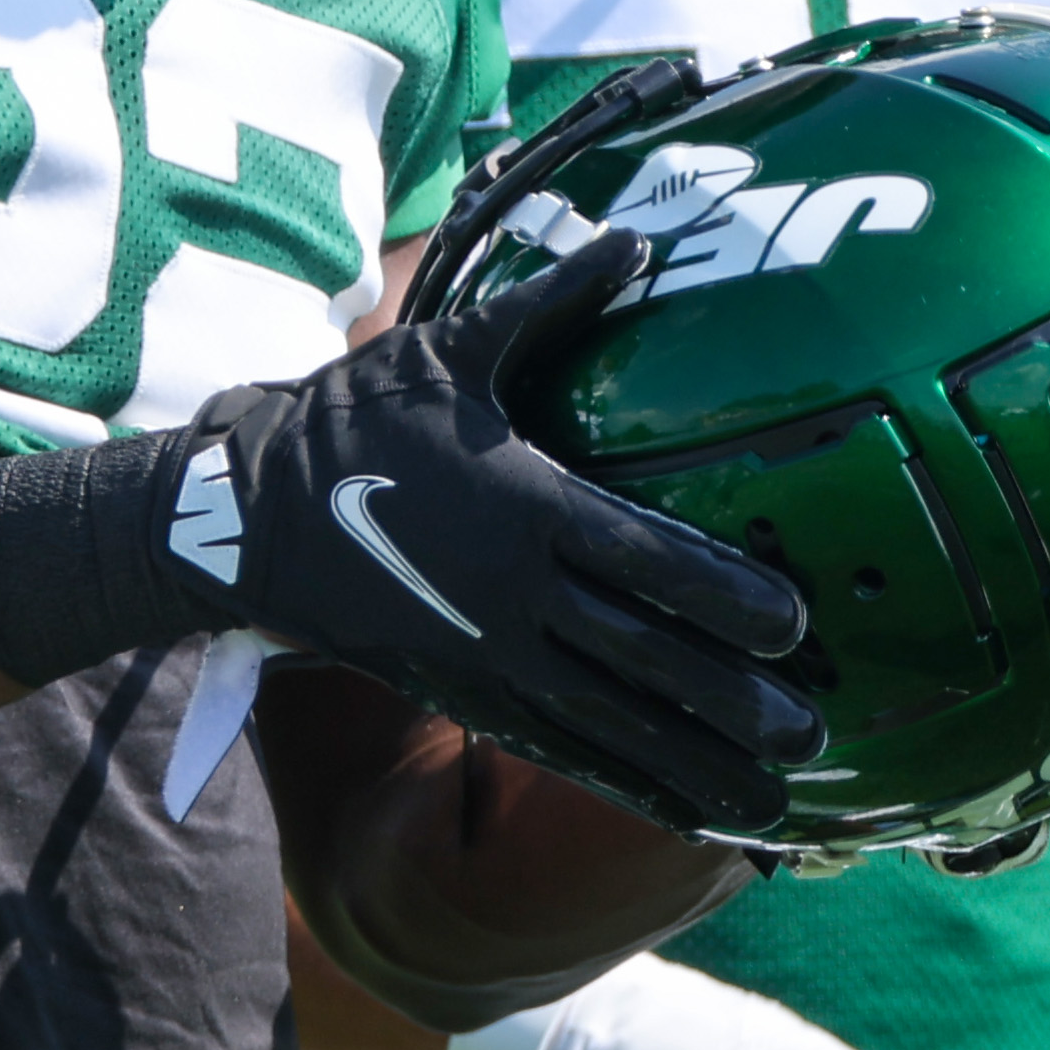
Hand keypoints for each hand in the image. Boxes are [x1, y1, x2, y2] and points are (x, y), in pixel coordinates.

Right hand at [0, 231, 817, 834]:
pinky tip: (687, 810)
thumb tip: (637, 239)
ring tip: (770, 802)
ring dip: (692, 762)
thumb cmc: (356, 420)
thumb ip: (552, 302)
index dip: (720, 593)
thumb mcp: (453, 348)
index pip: (643, 557)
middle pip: (640, 656)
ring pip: (608, 722)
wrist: (241, 517)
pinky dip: (627, 784)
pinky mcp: (465, 693)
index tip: (793, 624)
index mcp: (526, 506)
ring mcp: (490, 656)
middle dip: (727, 699)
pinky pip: (560, 749)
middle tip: (808, 730)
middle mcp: (516, 594)